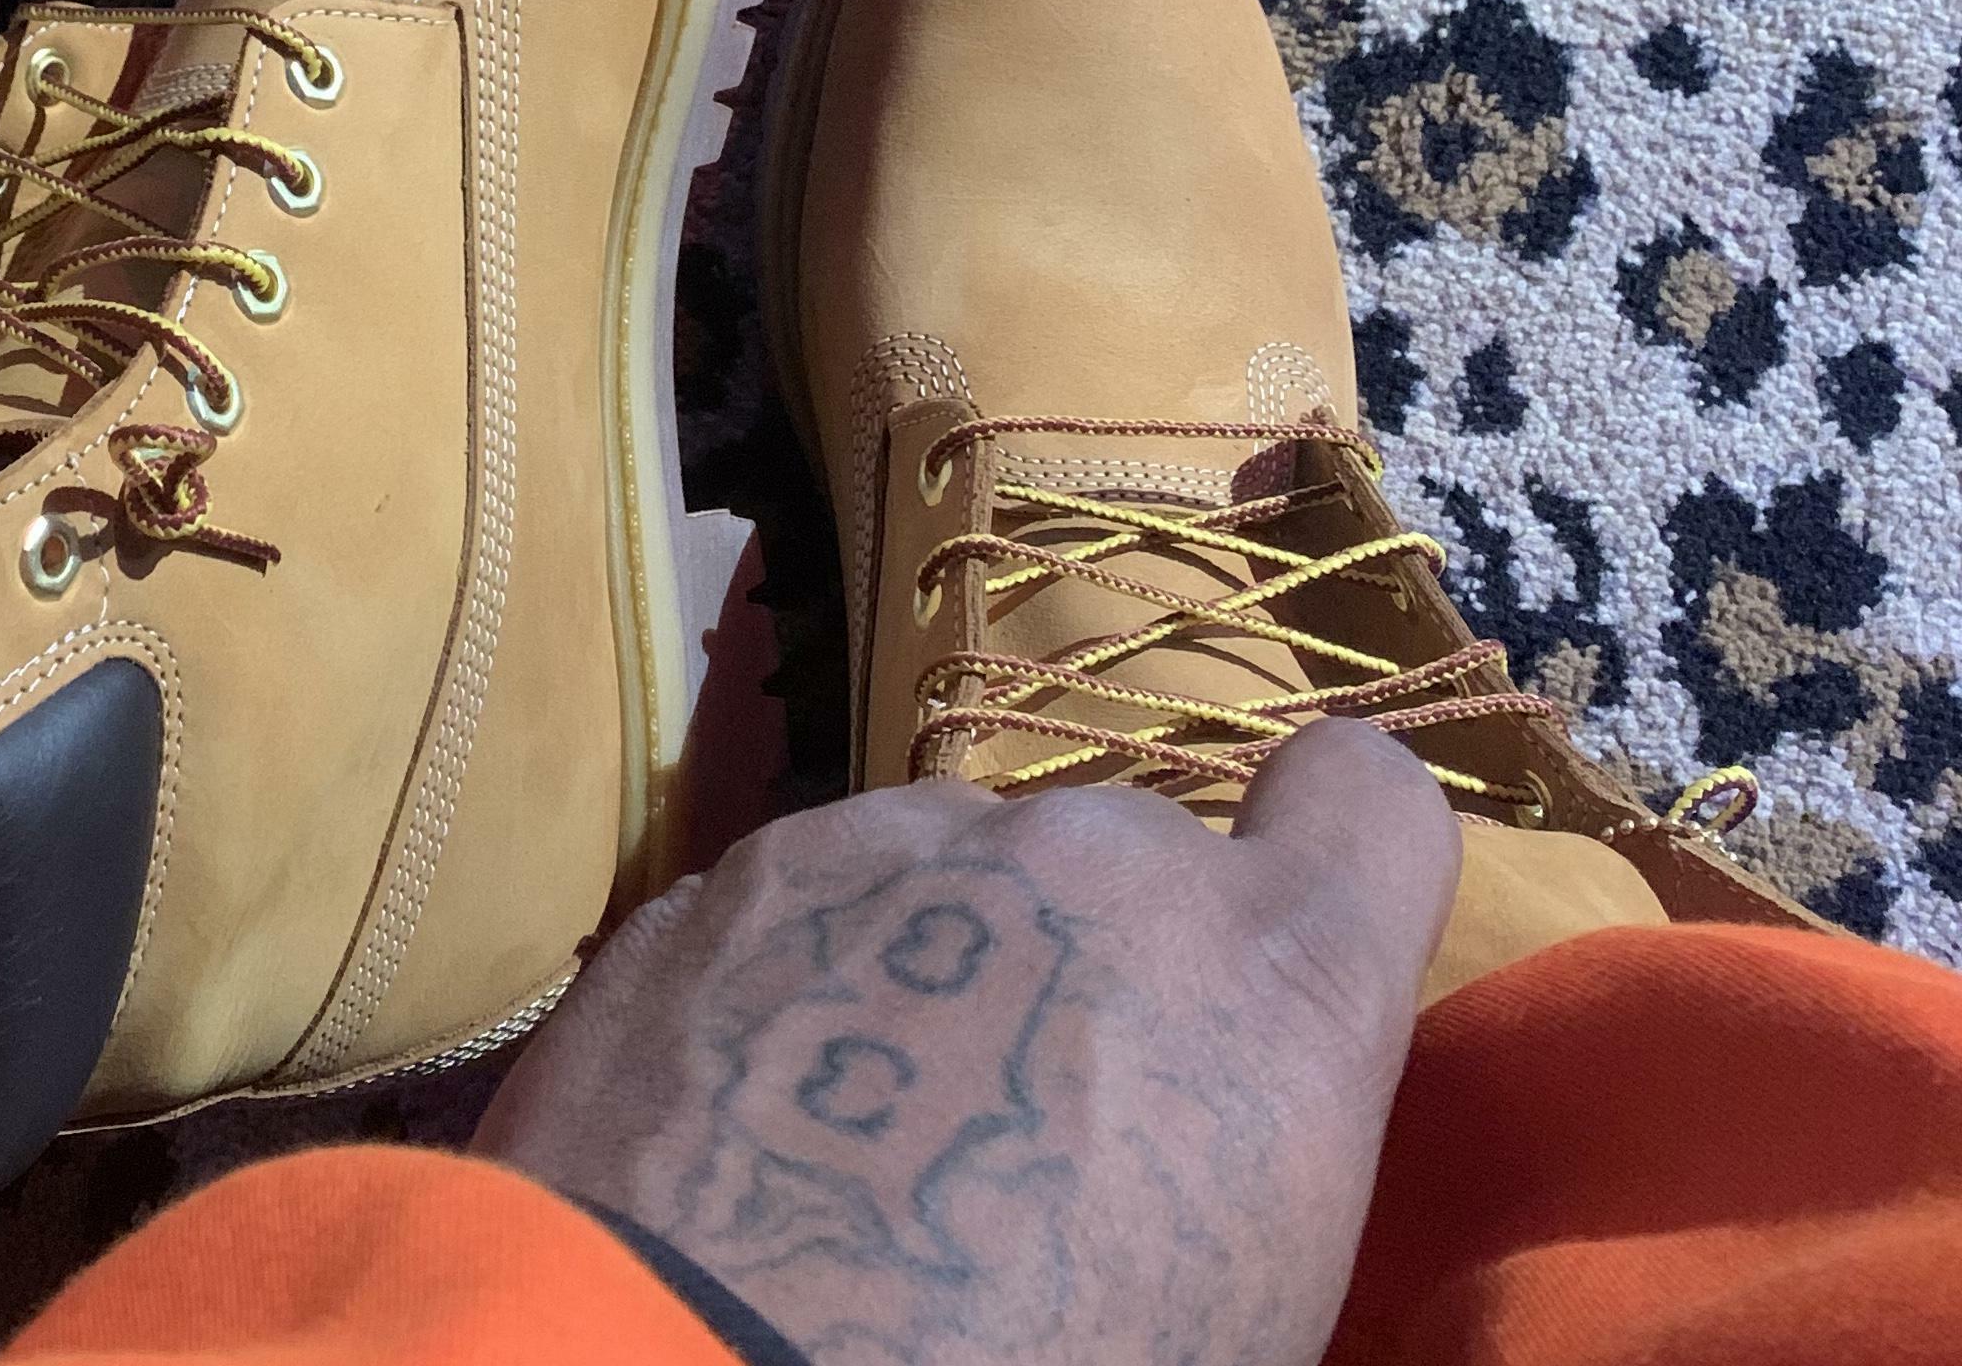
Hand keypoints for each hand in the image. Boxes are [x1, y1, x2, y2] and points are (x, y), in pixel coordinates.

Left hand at [474, 718, 1458, 1365]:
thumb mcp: (1240, 1303)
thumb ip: (1253, 1130)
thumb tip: (1202, 1124)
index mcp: (1268, 979)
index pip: (1368, 799)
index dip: (1326, 861)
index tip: (1269, 958)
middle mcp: (1094, 862)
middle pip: (1129, 863)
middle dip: (1096, 965)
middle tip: (1028, 1131)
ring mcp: (897, 841)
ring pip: (957, 872)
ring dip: (940, 966)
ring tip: (865, 1144)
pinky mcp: (734, 869)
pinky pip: (812, 906)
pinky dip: (800, 983)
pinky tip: (747, 1122)